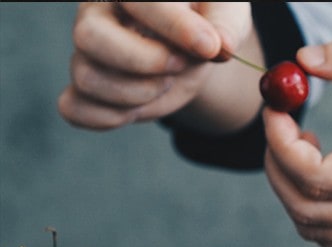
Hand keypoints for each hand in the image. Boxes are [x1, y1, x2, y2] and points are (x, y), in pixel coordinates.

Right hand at [58, 2, 257, 132]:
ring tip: (166, 82)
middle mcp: (96, 15)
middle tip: (179, 65)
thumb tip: (221, 46)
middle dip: (142, 61)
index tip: (210, 47)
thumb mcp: (226, 14)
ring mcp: (86, 53)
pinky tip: (139, 109)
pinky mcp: (85, 88)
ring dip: (137, 93)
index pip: (138, 1)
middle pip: (89, 37)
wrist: (196, 49)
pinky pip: (74, 108)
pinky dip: (109, 118)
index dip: (174, 26)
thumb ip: (225, 24)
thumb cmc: (207, 21)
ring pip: (87, 78)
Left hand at [263, 34, 331, 246]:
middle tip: (280, 120)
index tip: (277, 104)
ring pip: (314, 229)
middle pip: (303, 208)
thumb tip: (302, 61)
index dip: (280, 139)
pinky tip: (325, 165)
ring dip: (291, 188)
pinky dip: (312, 207)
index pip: (313, 176)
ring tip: (305, 142)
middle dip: (276, 162)